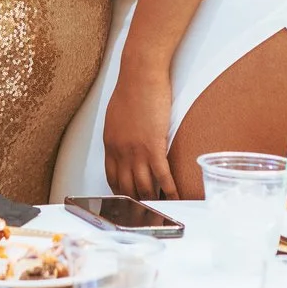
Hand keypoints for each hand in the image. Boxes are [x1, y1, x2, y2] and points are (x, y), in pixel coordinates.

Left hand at [102, 64, 177, 198]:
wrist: (140, 75)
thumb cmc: (131, 89)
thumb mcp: (116, 115)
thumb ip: (119, 133)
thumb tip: (125, 142)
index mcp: (110, 144)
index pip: (112, 178)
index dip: (120, 192)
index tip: (127, 200)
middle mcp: (120, 152)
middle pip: (127, 187)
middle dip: (136, 202)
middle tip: (145, 212)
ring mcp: (136, 151)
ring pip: (144, 186)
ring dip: (153, 200)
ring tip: (161, 210)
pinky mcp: (154, 147)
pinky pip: (162, 176)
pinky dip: (170, 190)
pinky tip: (176, 198)